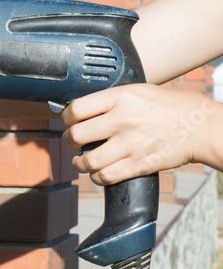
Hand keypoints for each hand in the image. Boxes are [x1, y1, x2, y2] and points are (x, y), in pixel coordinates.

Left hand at [61, 84, 220, 184]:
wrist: (202, 127)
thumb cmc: (172, 107)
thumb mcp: (139, 91)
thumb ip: (111, 100)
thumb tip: (83, 110)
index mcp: (120, 98)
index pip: (75, 109)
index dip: (66, 118)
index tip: (68, 121)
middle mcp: (122, 120)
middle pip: (75, 135)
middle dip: (68, 141)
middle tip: (72, 141)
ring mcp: (130, 144)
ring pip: (86, 161)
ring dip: (79, 163)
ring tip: (81, 160)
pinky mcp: (139, 164)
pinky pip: (105, 177)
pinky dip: (97, 177)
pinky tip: (99, 172)